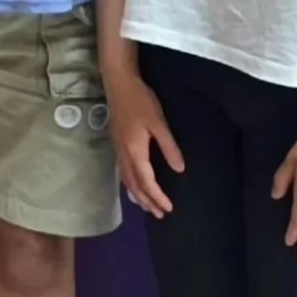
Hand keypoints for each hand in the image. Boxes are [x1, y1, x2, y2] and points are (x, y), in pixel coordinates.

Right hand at [106, 71, 184, 218]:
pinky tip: (132, 185)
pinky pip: (122, 172)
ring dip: (137, 196)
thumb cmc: (140, 101)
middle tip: (160, 214)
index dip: (157, 197)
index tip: (168, 208)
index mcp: (135, 151)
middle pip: (135, 185)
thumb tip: (179, 170)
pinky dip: (129, 184)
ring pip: (127, 180)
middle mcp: (124, 155)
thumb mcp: (159, 123)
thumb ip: (168, 147)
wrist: (118, 83)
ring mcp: (118, 149)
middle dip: (147, 201)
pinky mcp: (116, 143)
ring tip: (146, 207)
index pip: (147, 182)